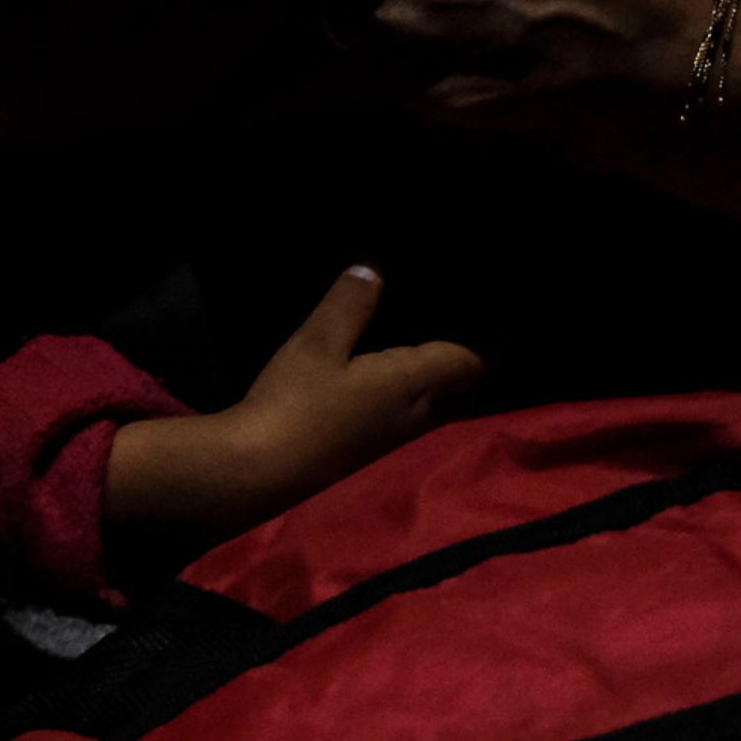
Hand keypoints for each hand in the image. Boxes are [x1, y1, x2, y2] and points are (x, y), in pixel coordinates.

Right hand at [108, 266, 481, 550]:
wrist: (258, 470)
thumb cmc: (295, 402)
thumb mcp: (317, 342)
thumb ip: (349, 305)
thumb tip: (373, 270)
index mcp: (412, 383)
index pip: (470, 362)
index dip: (481, 339)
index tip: (482, 314)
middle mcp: (415, 415)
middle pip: (456, 386)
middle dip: (455, 358)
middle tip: (448, 322)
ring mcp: (391, 438)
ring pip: (428, 403)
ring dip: (426, 378)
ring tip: (413, 341)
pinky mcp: (367, 449)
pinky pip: (402, 415)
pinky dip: (400, 393)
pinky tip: (373, 376)